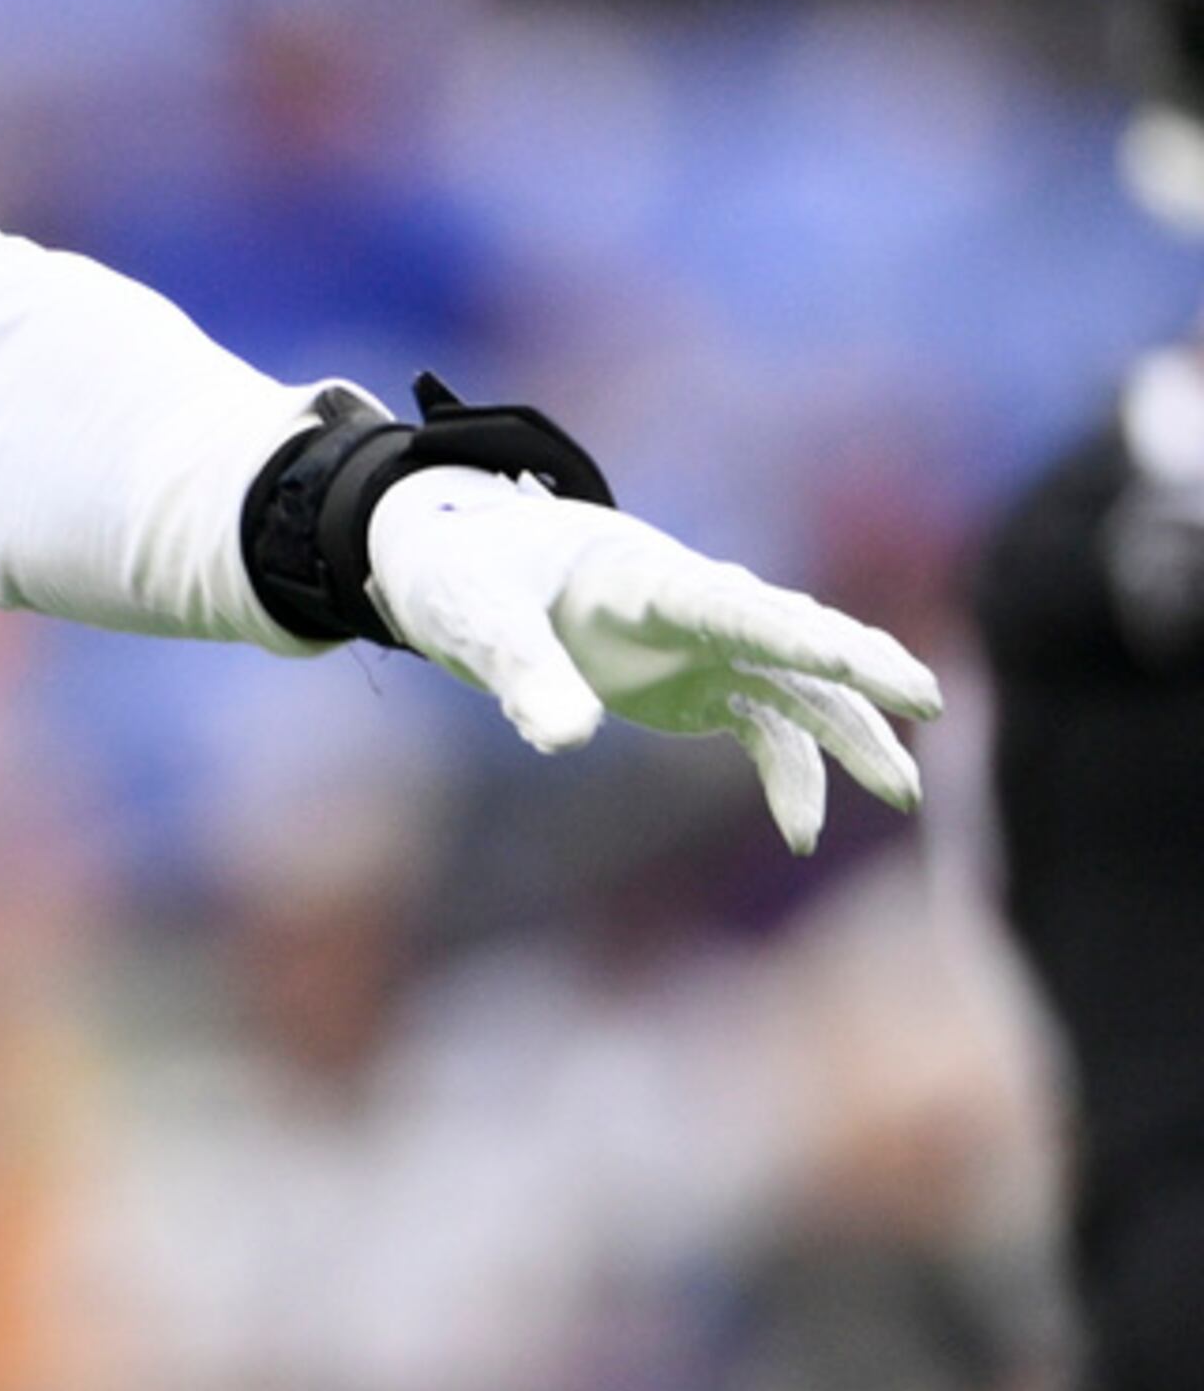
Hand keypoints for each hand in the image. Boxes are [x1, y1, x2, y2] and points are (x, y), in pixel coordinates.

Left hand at [367, 470, 941, 851]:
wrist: (463, 557)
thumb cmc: (468, 573)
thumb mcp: (476, 619)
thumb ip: (520, 672)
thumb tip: (565, 737)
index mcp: (646, 578)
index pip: (740, 605)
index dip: (804, 634)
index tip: (869, 662)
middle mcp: (696, 607)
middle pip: (796, 636)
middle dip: (862, 669)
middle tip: (927, 702)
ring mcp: (707, 648)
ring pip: (802, 687)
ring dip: (851, 735)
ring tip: (903, 793)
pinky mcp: (701, 685)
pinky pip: (767, 729)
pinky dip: (791, 775)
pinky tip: (799, 832)